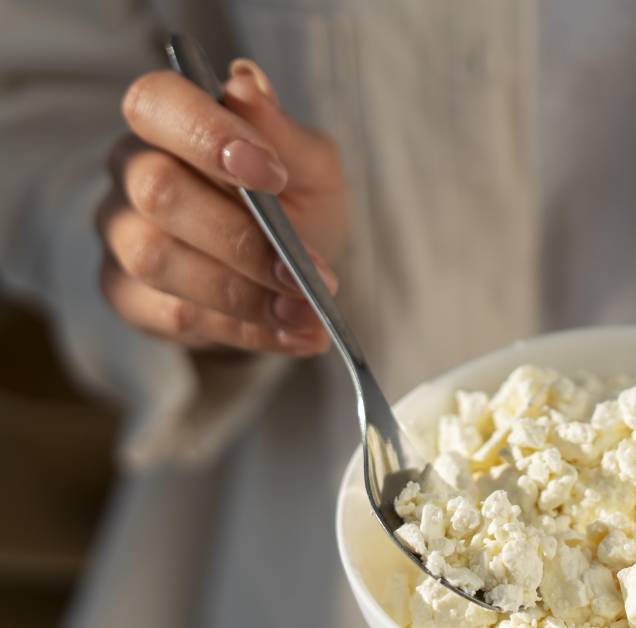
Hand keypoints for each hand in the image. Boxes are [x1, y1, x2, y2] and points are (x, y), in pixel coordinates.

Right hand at [96, 59, 347, 354]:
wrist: (287, 272)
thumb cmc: (293, 203)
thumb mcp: (311, 167)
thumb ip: (283, 133)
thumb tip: (246, 82)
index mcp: (170, 121)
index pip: (157, 104)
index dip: (207, 134)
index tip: (272, 173)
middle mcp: (131, 172)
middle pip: (158, 191)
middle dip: (242, 239)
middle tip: (308, 272)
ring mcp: (121, 236)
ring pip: (160, 262)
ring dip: (246, 294)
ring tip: (310, 312)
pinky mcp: (128, 296)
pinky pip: (176, 316)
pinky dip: (246, 330)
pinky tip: (295, 333)